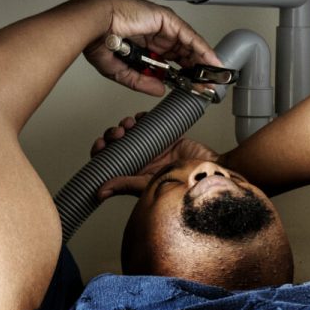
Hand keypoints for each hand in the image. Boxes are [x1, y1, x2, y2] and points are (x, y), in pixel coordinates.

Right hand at [75, 0, 220, 96]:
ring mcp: (161, 26)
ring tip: (213, 76)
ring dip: (202, 61)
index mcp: (143, 45)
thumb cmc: (98, 40)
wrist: (94, 24)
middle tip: (206, 85)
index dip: (182, 75)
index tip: (192, 88)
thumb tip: (160, 90)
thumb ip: (141, 81)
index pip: (169, 61)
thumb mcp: (122, 71)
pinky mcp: (166, 19)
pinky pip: (189, 36)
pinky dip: (201, 48)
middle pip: (183, 53)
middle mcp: (154, 34)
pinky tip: (210, 61)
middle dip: (196, 70)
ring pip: (189, 45)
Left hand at [88, 111, 224, 200]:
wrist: (210, 170)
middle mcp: (141, 160)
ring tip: (129, 125)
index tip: (100, 144)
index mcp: (134, 174)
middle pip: (117, 144)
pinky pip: (147, 123)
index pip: (109, 161)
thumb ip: (125, 184)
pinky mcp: (163, 136)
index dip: (101, 151)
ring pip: (130, 132)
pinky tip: (140, 118)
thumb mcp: (149, 184)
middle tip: (118, 133)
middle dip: (112, 135)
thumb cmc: (185, 183)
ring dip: (125, 125)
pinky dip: (141, 118)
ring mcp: (152, 148)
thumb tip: (100, 191)